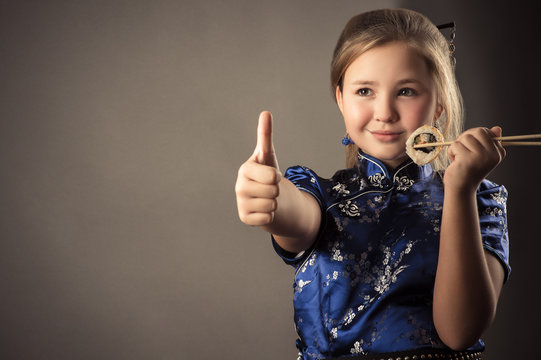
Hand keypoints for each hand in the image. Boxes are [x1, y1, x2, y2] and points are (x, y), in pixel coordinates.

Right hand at [235, 111, 281, 225]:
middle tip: (269, 188)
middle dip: (276, 190)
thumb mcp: (268, 155)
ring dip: (274, 203)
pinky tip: (263, 209)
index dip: (277, 176)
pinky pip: (267, 219)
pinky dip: (270, 215)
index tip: (270, 175)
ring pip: (271, 205)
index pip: (272, 176)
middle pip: (273, 192)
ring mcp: (240, 203)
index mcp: (244, 170)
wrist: (265, 197)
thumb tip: (265, 113)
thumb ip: (266, 135)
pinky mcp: (244, 218)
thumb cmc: (266, 174)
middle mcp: (239, 187)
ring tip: (267, 198)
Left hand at [444, 126, 505, 191]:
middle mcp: (493, 154)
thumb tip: (497, 128)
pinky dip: (451, 152)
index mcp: (499, 152)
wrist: (461, 188)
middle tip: (461, 149)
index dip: (473, 137)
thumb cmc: (469, 170)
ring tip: (459, 157)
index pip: (486, 132)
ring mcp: (481, 157)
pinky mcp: (468, 159)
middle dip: (465, 137)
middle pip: (478, 131)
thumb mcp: (481, 155)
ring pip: (465, 137)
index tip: (470, 148)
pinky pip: (455, 145)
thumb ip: (488, 141)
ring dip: (457, 146)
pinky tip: (455, 162)